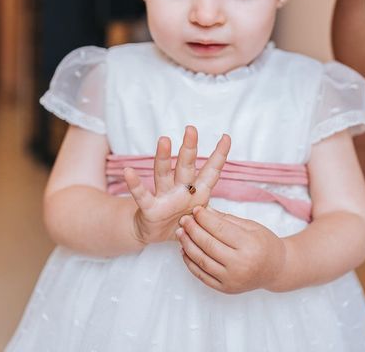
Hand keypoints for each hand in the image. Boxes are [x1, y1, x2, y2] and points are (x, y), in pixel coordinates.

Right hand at [125, 126, 230, 244]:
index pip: (211, 171)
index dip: (219, 156)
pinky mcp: (150, 209)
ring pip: (164, 173)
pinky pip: (142, 196)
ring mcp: (164, 196)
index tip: (226, 137)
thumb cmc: (180, 221)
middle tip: (191, 129)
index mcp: (197, 192)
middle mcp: (180, 189)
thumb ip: (214, 216)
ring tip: (164, 140)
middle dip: (189, 148)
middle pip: (186, 165)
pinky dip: (135, 184)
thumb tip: (235, 220)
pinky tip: (128, 172)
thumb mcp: (202, 219)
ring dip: (164, 157)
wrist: (155, 234)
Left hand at [176, 206, 287, 293]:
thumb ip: (226, 219)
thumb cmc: (265, 244)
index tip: (195, 210)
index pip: (220, 229)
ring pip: (202, 260)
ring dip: (188, 245)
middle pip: (208, 244)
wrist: (276, 269)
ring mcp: (232, 279)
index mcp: (249, 245)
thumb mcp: (251, 226)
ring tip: (181, 233)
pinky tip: (185, 250)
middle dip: (193, 230)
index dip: (204, 218)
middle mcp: (240, 265)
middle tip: (183, 220)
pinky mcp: (226, 289)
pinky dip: (190, 263)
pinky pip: (202, 275)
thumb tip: (204, 211)